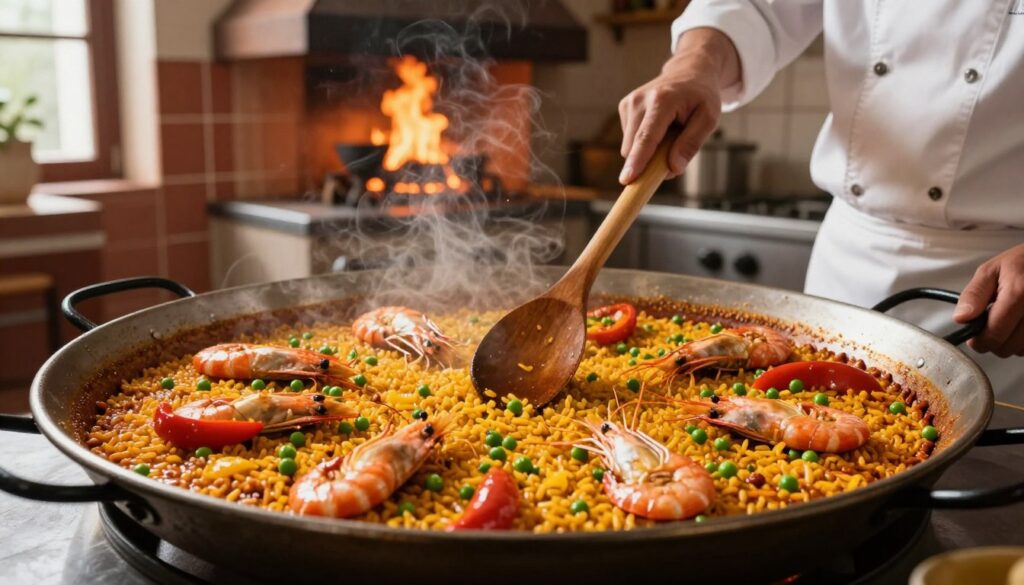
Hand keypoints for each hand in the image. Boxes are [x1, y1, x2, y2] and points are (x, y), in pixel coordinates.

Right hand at [618, 27, 739, 184]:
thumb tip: (673, 168)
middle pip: (634, 147)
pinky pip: (630, 140)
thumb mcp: (709, 118)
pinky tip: (659, 128)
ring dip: (648, 151)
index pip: (647, 137)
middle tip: (674, 155)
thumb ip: (691, 143)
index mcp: (662, 101)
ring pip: (630, 147)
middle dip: (649, 162)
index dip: (637, 161)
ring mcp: (629, 103)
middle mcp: (640, 101)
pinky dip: (644, 142)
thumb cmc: (701, 96)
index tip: (627, 180)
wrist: (689, 71)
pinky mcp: (624, 107)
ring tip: (669, 133)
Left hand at [954, 243, 1023, 356]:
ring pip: (1022, 350)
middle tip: (993, 326)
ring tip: (1011, 322)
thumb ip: (973, 295)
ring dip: (1012, 343)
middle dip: (995, 342)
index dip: (979, 341)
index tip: (974, 338)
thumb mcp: (990, 271)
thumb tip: (961, 318)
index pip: (994, 334)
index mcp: (1019, 292)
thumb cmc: (1021, 263)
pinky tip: (1021, 325)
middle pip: (1009, 347)